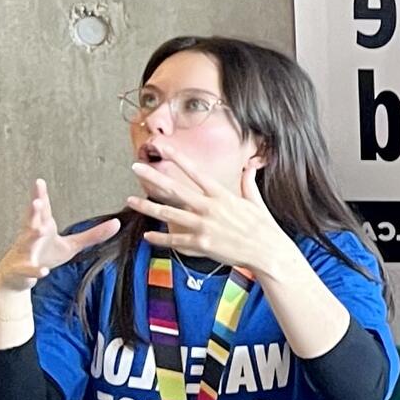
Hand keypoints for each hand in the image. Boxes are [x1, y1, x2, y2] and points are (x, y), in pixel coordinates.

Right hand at [0, 180, 118, 293]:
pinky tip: (43, 272)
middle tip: (37, 201)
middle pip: (32, 221)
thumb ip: (93, 235)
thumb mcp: (71, 245)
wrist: (19, 276)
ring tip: (39, 229)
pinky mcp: (23, 270)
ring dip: (32, 236)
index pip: (42, 209)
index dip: (40, 195)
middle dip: (34, 211)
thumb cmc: (45, 254)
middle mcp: (31, 236)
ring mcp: (25, 253)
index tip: (39, 181)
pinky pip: (29, 270)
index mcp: (42, 226)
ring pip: (27, 243)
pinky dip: (36, 271)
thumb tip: (117, 222)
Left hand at [125, 154, 300, 279]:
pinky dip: (160, 238)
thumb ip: (248, 182)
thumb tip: (252, 165)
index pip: (195, 172)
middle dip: (153, 178)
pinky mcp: (201, 245)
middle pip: (175, 190)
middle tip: (135, 168)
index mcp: (222, 195)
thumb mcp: (256, 201)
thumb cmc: (264, 227)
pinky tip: (147, 236)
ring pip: (168, 214)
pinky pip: (175, 241)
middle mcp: (210, 208)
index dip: (178, 158)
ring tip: (130, 201)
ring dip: (148, 207)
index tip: (163, 148)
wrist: (269, 252)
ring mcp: (204, 226)